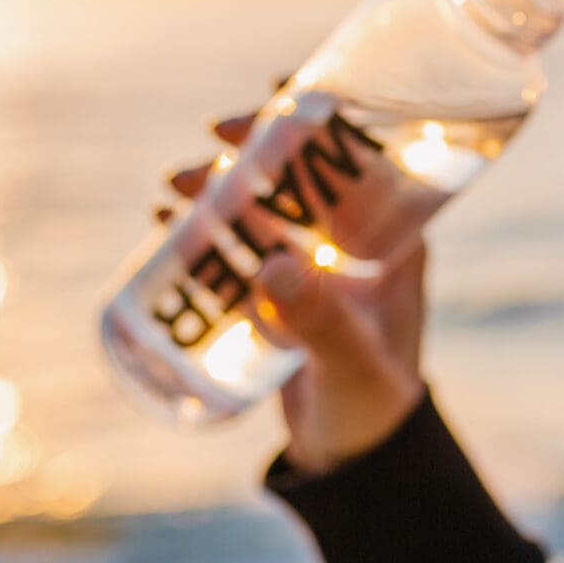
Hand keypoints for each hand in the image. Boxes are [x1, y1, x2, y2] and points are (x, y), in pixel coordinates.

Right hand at [165, 113, 428, 475]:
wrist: (360, 465)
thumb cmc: (376, 412)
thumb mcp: (351, 365)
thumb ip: (322, 323)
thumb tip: (272, 266)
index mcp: (395, 245)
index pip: (359, 163)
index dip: (319, 124)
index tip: (274, 97)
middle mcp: (357, 248)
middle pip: (302, 178)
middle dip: (252, 155)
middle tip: (203, 153)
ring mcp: (316, 272)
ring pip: (264, 210)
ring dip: (219, 192)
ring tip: (169, 193)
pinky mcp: (281, 299)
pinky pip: (240, 250)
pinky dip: (206, 232)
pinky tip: (168, 225)